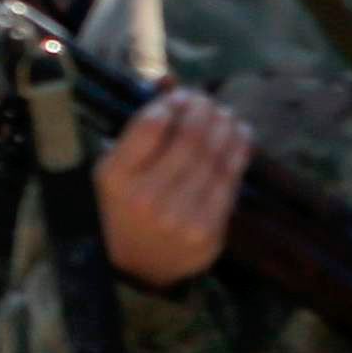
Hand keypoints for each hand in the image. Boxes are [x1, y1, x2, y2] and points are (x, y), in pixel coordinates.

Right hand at [93, 90, 251, 286]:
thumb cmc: (119, 209)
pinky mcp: (208, 232)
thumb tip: (169, 84)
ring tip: (224, 115)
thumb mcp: (112, 171)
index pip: (150, 125)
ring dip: (225, 126)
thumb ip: (138, 132)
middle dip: (202, 110)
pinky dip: (239, 151)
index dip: (171, 103)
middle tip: (205, 101)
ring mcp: (180, 217)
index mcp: (115, 179)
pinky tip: (239, 135)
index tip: (178, 97)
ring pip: (215, 156)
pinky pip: (230, 181)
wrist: (132, 268)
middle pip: (189, 137)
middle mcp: (146, 198)